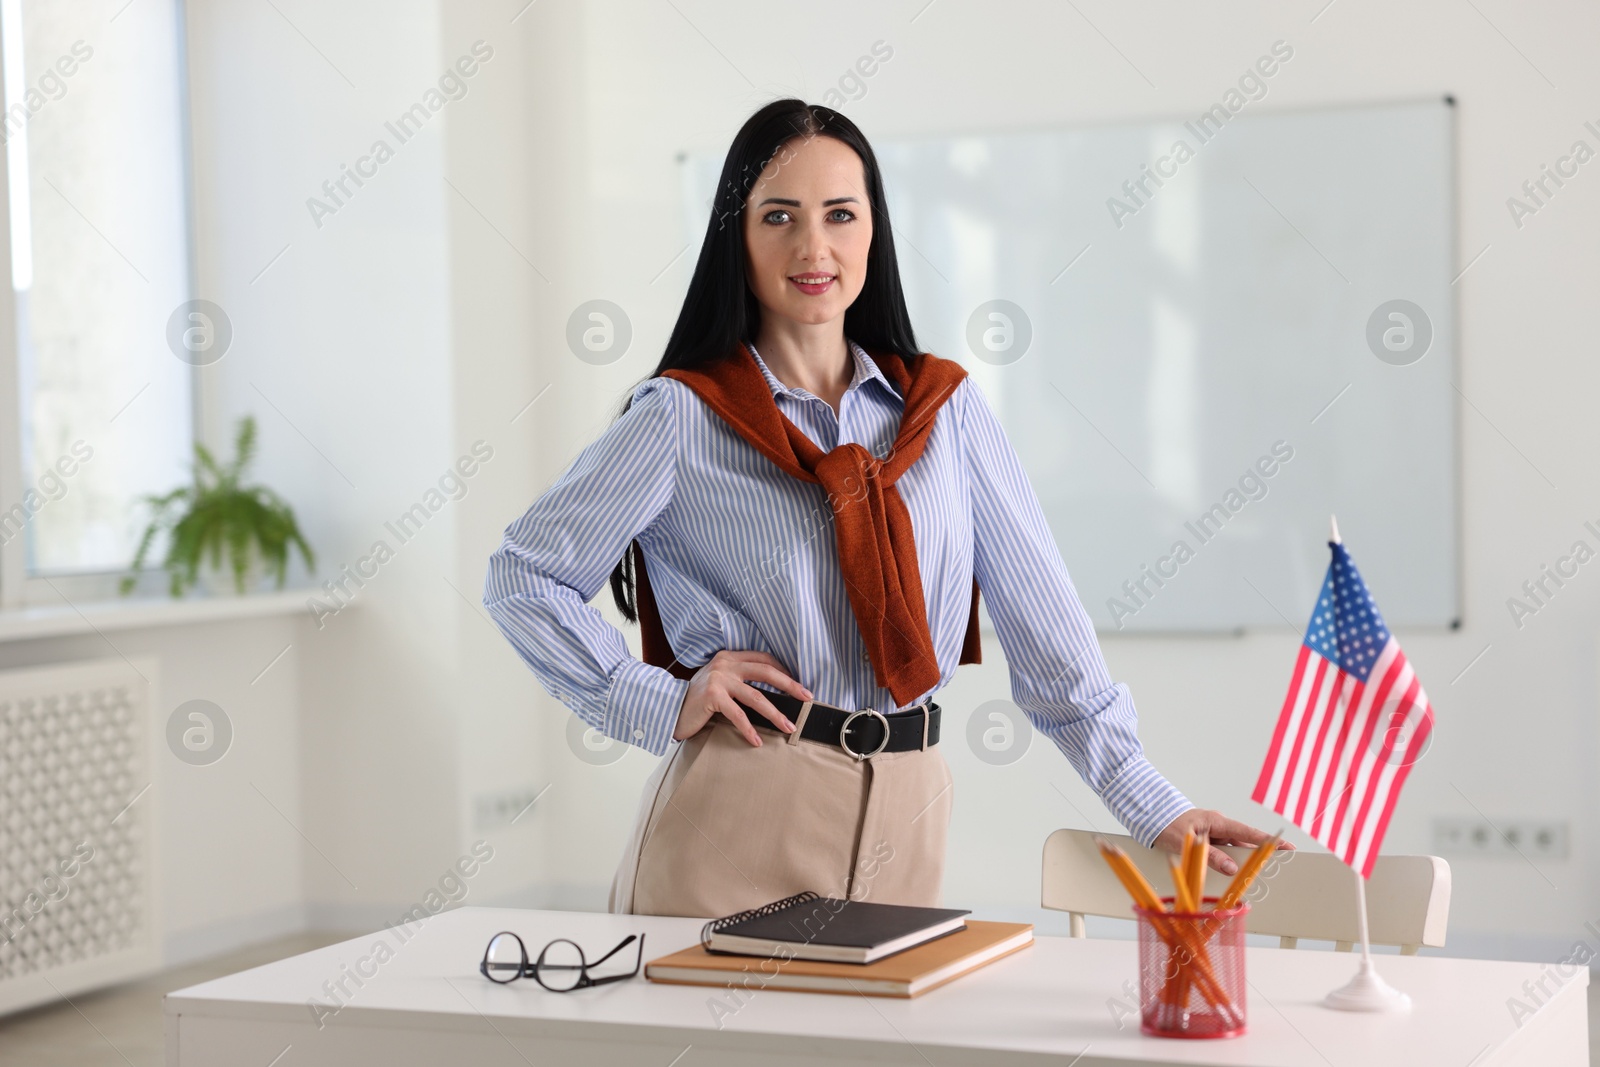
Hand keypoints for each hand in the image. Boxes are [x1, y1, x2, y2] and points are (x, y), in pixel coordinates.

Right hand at [673, 650, 812, 746]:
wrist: (669, 707)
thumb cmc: (697, 699)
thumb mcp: (719, 681)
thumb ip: (739, 678)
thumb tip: (771, 691)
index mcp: (729, 657)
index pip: (764, 659)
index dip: (783, 671)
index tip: (798, 685)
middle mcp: (725, 664)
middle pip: (766, 672)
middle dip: (790, 686)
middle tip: (807, 698)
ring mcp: (719, 679)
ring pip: (756, 697)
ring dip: (775, 714)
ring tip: (788, 726)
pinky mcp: (712, 697)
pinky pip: (738, 715)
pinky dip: (749, 730)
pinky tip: (757, 741)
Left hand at [1153, 808, 1292, 875]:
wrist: (1148, 815)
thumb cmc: (1165, 824)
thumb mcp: (1187, 843)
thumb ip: (1210, 857)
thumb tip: (1232, 869)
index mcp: (1217, 821)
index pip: (1248, 832)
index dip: (1268, 841)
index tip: (1287, 847)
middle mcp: (1218, 825)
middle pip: (1242, 843)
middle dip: (1254, 856)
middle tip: (1270, 869)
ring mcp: (1212, 831)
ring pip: (1230, 849)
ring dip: (1235, 861)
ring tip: (1243, 876)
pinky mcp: (1206, 838)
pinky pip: (1220, 851)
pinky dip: (1223, 861)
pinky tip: (1223, 873)